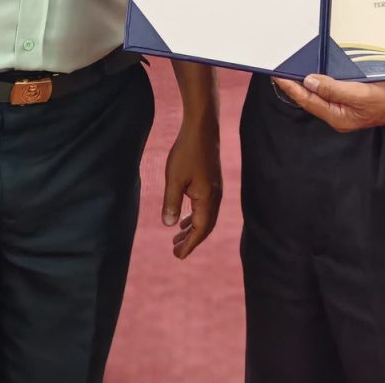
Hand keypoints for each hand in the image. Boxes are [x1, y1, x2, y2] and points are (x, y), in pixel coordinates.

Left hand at [162, 119, 221, 258]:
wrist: (202, 128)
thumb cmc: (187, 152)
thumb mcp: (174, 179)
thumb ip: (171, 203)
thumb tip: (169, 225)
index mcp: (207, 199)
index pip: (200, 230)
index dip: (189, 245)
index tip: (177, 256)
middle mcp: (215, 197)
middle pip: (205, 227)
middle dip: (191, 240)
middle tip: (175, 251)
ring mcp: (215, 189)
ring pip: (206, 216)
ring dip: (193, 228)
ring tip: (178, 237)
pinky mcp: (212, 181)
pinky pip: (205, 206)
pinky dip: (195, 216)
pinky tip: (185, 217)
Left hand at [273, 74, 384, 131]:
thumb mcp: (365, 95)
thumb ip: (335, 90)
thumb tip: (309, 82)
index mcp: (340, 116)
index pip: (308, 100)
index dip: (291, 87)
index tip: (277, 74)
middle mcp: (342, 110)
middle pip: (312, 95)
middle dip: (296, 82)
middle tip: (281, 65)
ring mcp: (349, 101)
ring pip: (322, 88)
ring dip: (309, 76)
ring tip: (294, 62)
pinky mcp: (358, 91)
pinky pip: (335, 82)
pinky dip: (324, 72)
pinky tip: (318, 63)